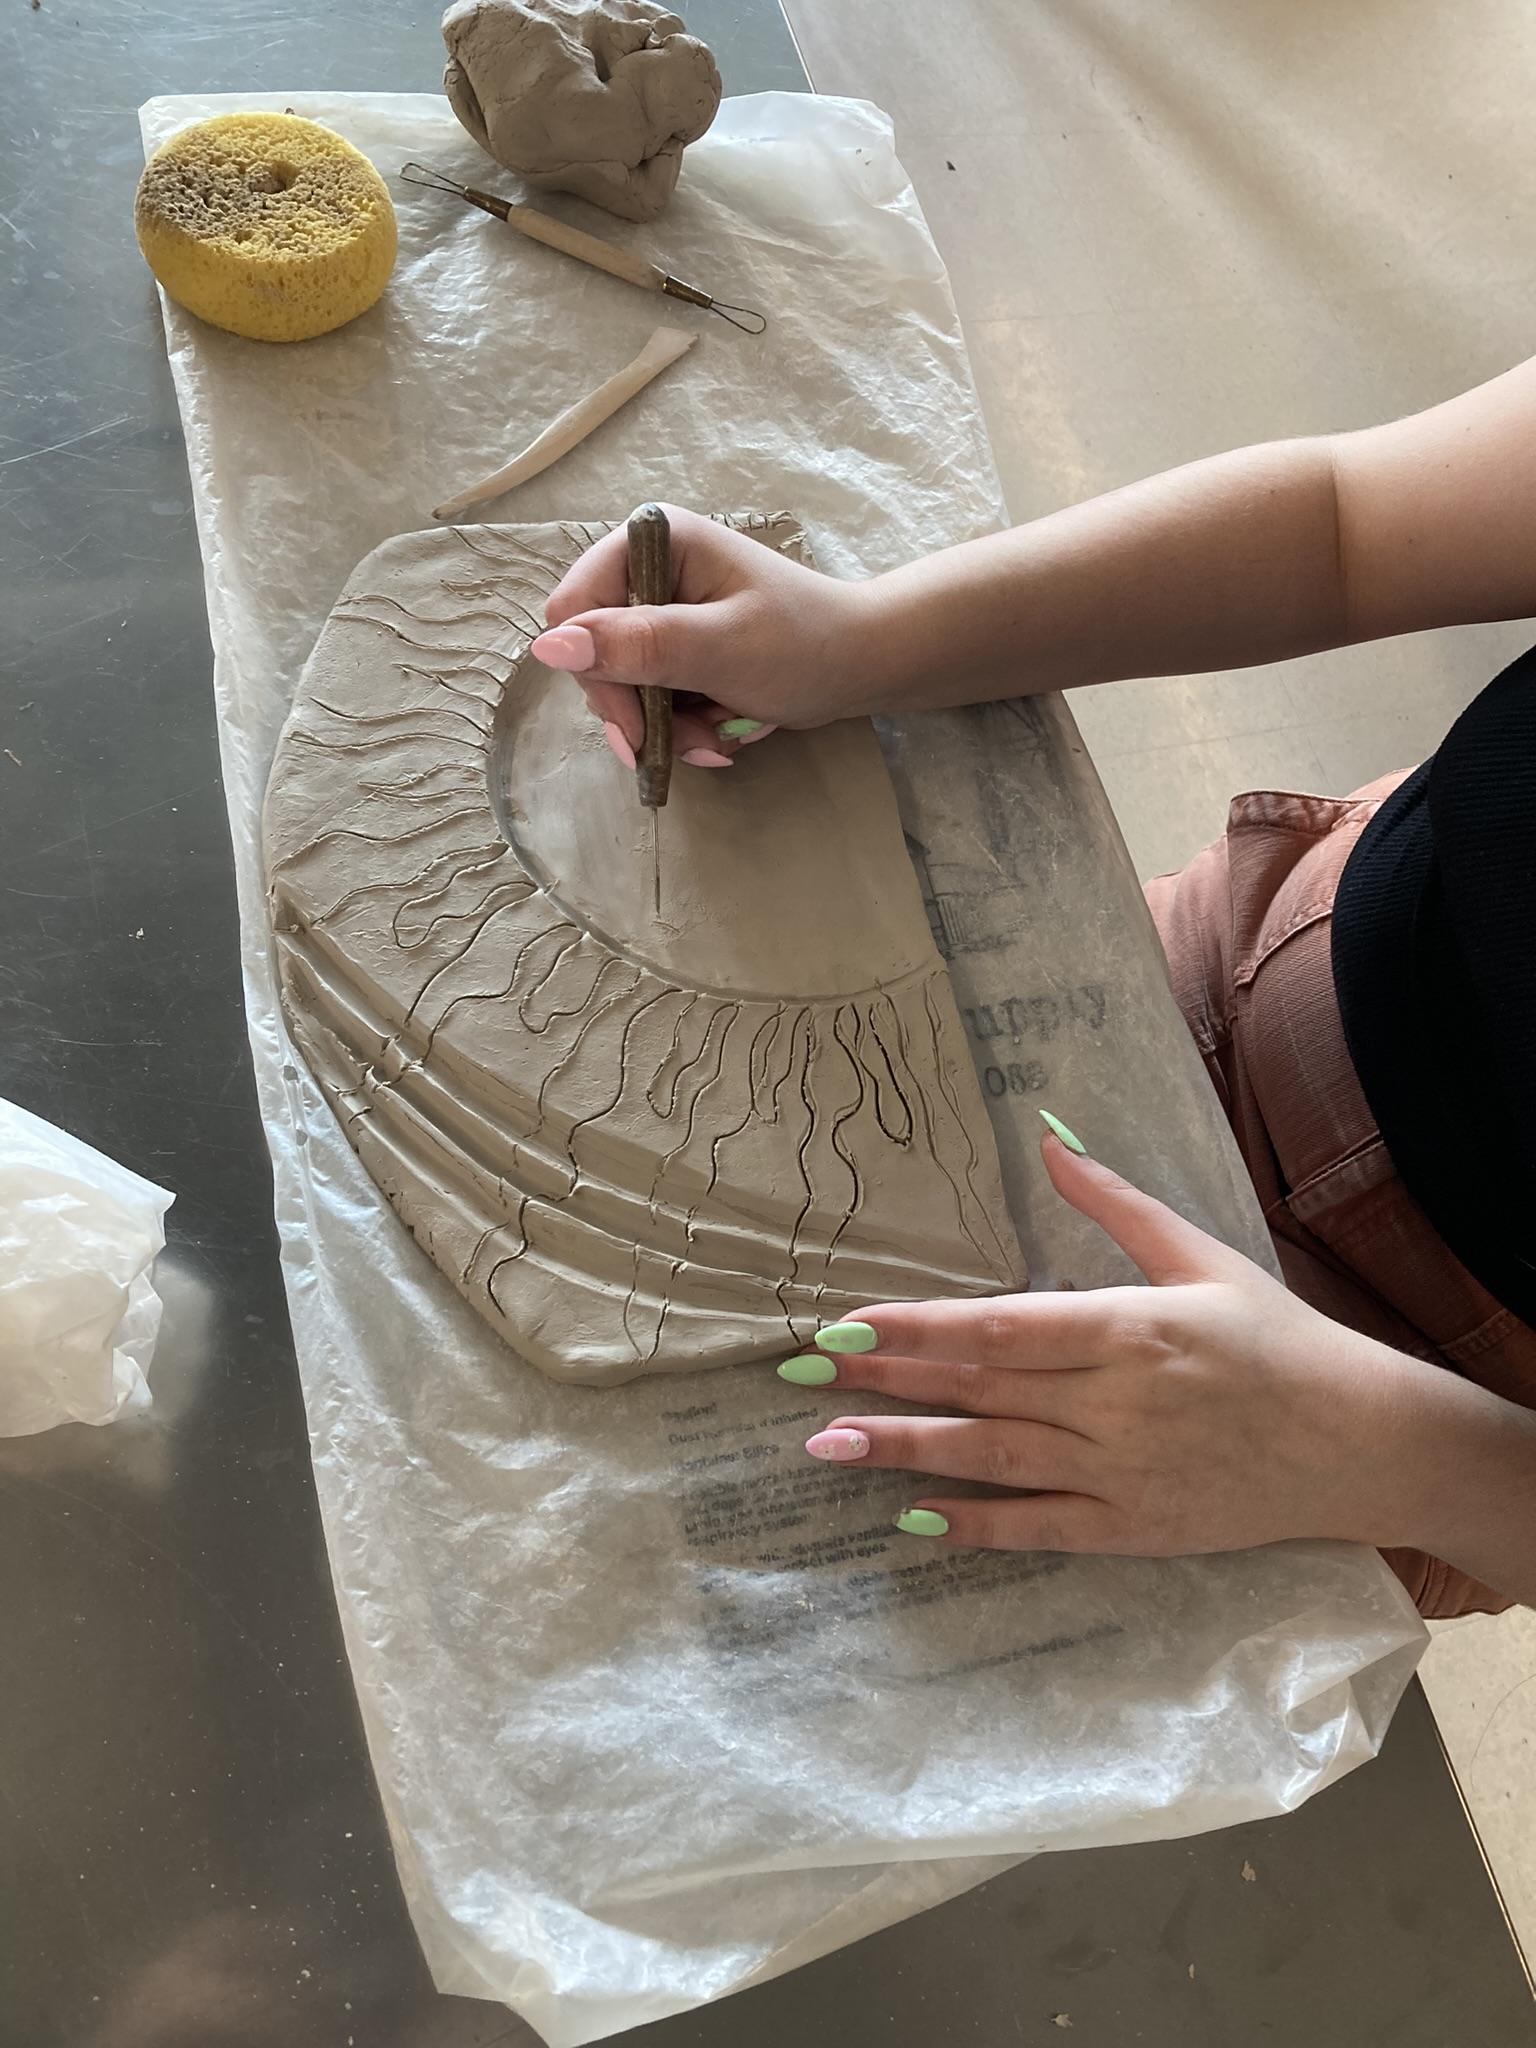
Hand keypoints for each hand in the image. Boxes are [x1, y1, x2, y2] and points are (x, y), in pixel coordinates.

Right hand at [531, 505, 872, 769]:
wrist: (865, 664)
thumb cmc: (805, 644)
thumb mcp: (720, 648)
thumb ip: (638, 646)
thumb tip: (547, 647)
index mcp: (655, 541)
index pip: (575, 609)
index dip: (596, 673)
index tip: (635, 730)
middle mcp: (650, 567)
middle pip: (595, 653)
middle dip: (639, 712)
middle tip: (686, 749)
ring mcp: (664, 607)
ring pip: (623, 682)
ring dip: (663, 727)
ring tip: (714, 744)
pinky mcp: (679, 642)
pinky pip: (652, 692)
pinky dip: (681, 724)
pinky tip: (718, 735)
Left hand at [796, 1128, 1472, 1559]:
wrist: (1358, 1444)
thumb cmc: (1276, 1338)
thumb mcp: (1200, 1255)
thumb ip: (1115, 1202)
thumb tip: (1048, 1137)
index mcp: (1128, 1328)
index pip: (999, 1328)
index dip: (916, 1327)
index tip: (845, 1325)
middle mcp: (1113, 1404)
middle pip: (979, 1390)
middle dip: (884, 1382)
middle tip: (800, 1380)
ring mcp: (1120, 1473)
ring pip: (993, 1460)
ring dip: (906, 1453)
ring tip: (827, 1447)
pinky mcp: (1133, 1529)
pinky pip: (1040, 1529)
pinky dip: (976, 1526)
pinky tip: (914, 1520)